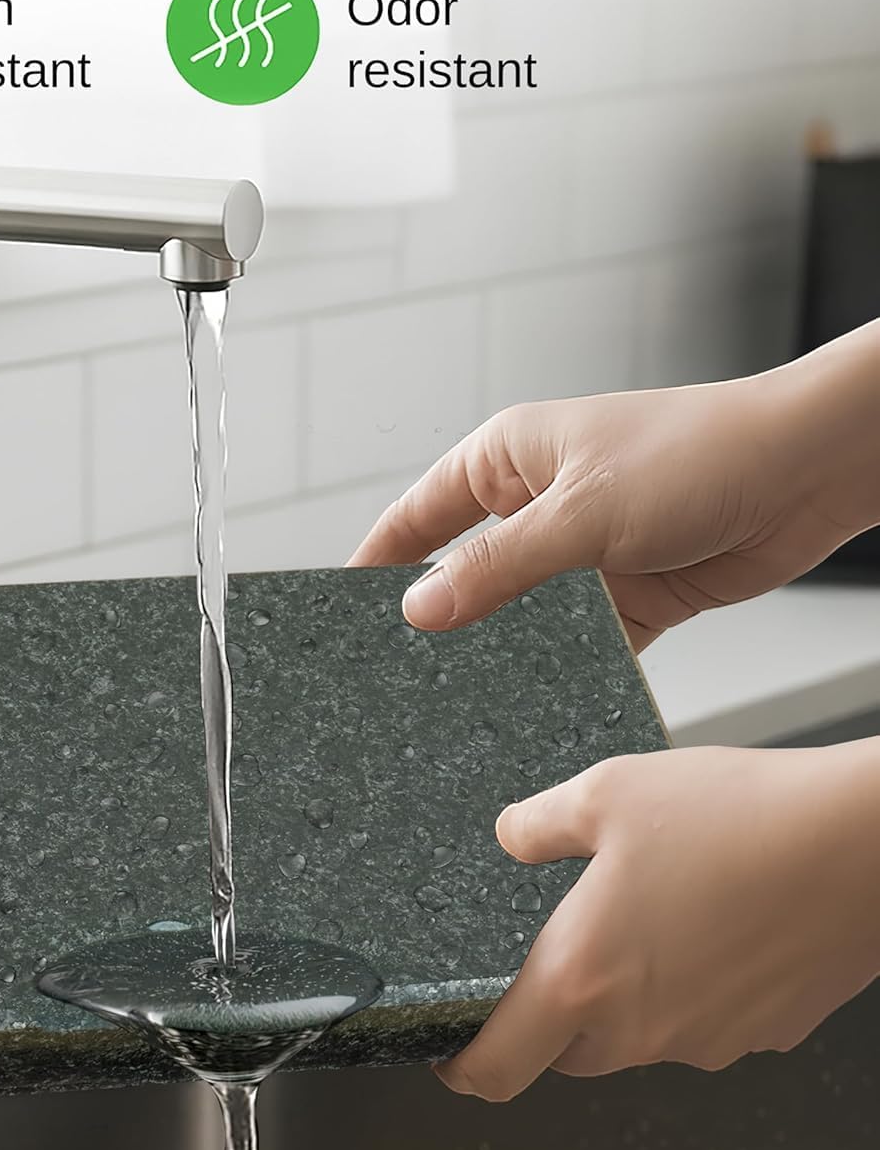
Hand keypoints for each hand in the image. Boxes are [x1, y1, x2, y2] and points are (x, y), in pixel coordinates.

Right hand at [349, 372, 863, 650]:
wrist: (810, 470)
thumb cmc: (699, 451)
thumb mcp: (580, 512)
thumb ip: (497, 566)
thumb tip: (419, 610)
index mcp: (507, 461)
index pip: (417, 516)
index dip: (376, 561)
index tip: (337, 611)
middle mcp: (537, 507)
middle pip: (463, 571)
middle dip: (436, 619)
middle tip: (394, 672)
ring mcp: (582, 554)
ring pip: (520, 615)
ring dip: (503, 649)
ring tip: (461, 699)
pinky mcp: (629, 596)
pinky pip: (577, 641)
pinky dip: (561, 666)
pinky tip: (538, 698)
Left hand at [436, 742, 879, 1100]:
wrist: (863, 843)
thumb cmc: (738, 817)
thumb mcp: (606, 793)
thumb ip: (540, 824)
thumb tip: (511, 836)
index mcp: (583, 977)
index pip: (498, 1065)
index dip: (460, 1066)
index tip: (447, 1053)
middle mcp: (641, 1027)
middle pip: (567, 1052)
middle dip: (548, 1017)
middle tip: (557, 951)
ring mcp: (709, 1038)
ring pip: (637, 1038)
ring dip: (625, 997)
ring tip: (644, 915)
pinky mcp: (765, 1033)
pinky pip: (702, 1023)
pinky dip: (689, 988)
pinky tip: (706, 922)